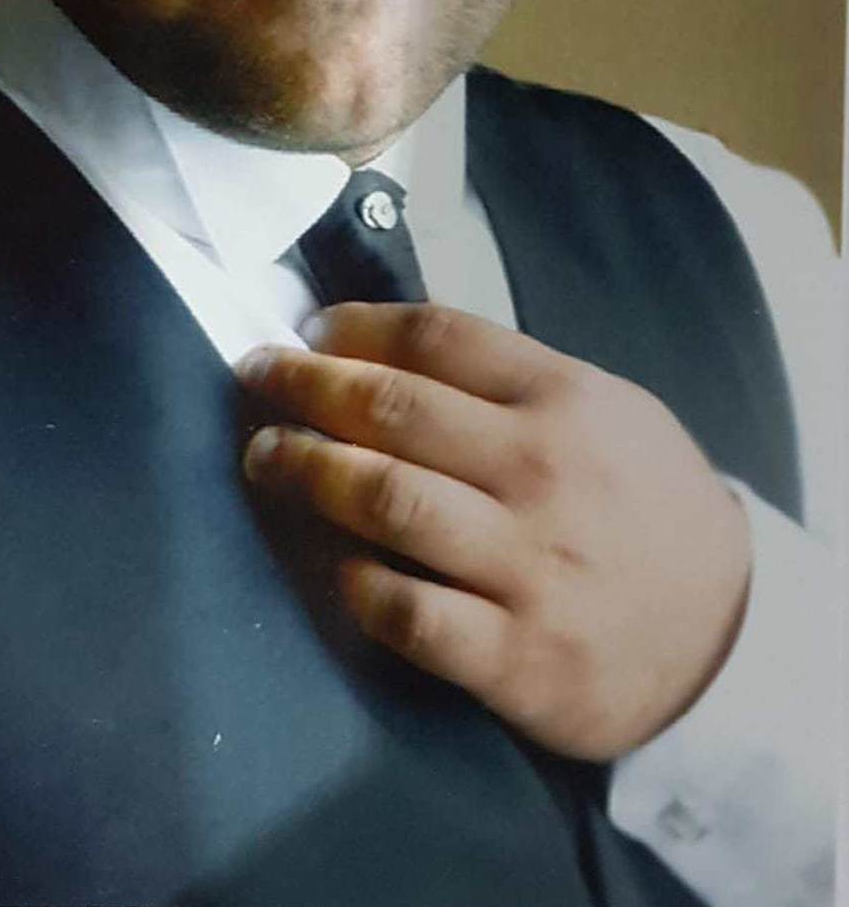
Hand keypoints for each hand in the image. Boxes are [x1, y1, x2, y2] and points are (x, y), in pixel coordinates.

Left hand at [236, 302, 750, 761]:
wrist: (727, 634)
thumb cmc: (644, 505)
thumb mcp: (604, 411)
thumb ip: (508, 379)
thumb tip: (384, 344)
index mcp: (563, 399)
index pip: (436, 337)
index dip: (357, 327)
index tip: (310, 331)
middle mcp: (542, 472)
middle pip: (393, 409)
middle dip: (306, 386)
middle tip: (257, 375)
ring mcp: (528, 567)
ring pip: (386, 501)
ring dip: (307, 470)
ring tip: (266, 455)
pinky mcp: (516, 657)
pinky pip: (408, 613)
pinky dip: (357, 583)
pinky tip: (332, 562)